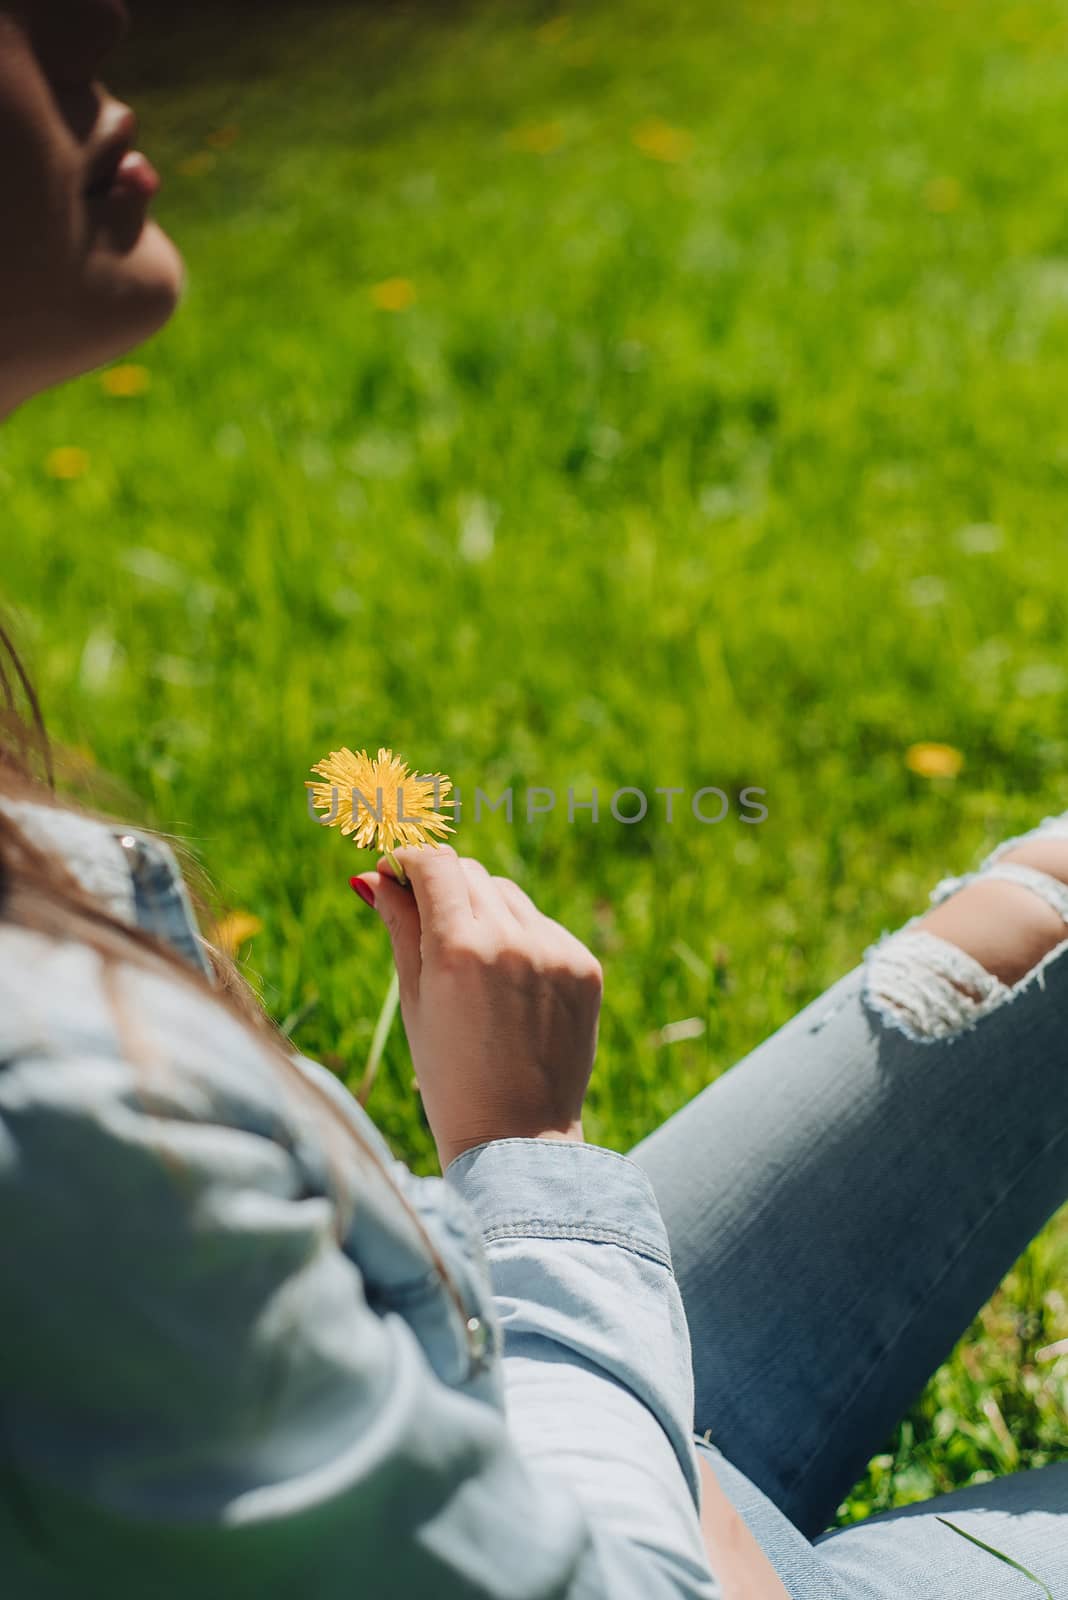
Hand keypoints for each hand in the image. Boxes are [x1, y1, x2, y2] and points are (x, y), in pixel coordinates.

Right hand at [353, 846, 601, 1169]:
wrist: (518, 1138)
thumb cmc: (449, 1076)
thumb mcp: (414, 1000)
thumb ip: (400, 926)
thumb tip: (375, 875)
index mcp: (459, 948)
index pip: (435, 864)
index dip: (409, 860)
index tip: (396, 871)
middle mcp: (512, 939)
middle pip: (471, 873)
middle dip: (443, 886)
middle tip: (424, 916)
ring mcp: (555, 951)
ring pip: (508, 896)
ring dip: (483, 909)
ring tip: (470, 965)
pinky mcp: (584, 966)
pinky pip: (542, 927)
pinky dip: (520, 939)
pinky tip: (508, 987)